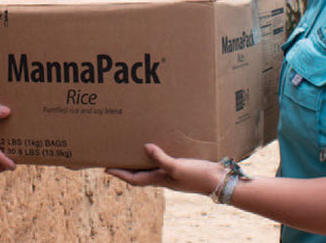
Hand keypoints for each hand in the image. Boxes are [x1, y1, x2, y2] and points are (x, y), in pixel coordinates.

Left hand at [105, 143, 223, 195]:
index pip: (133, 179)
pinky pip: (164, 161)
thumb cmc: (197, 176)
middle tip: (116, 157)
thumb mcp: (177, 168)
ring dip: (141, 160)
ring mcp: (173, 173)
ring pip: (151, 167)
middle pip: (140, 173)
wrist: (220, 181)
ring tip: (133, 149)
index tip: (105, 168)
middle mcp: (164, 177)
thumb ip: (161, 158)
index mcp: (159, 179)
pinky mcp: (182, 167)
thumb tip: (146, 147)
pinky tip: (160, 144)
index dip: (119, 174)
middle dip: (127, 167)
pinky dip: (158, 154)